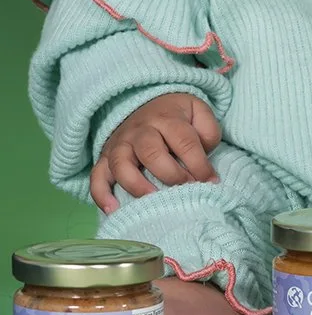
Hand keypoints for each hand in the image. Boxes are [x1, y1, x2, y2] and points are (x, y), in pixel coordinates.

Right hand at [90, 93, 221, 212]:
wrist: (147, 103)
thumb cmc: (177, 116)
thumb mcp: (198, 112)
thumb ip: (208, 132)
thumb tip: (205, 162)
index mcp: (167, 118)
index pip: (184, 142)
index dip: (200, 165)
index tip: (211, 182)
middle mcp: (140, 131)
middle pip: (151, 152)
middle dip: (171, 175)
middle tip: (186, 189)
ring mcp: (120, 144)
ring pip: (121, 164)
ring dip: (137, 185)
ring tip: (153, 202)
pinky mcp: (105, 158)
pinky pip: (97, 177)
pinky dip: (101, 194)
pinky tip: (113, 210)